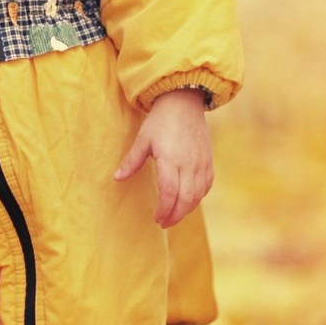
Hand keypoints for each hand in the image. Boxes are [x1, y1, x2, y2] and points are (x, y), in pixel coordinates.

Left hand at [113, 88, 212, 227]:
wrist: (184, 101)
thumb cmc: (161, 120)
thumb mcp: (143, 139)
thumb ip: (132, 161)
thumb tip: (117, 178)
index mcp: (170, 159)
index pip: (169, 192)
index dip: (164, 209)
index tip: (156, 219)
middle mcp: (189, 163)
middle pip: (186, 199)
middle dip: (175, 215)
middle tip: (164, 223)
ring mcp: (201, 162)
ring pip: (198, 195)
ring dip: (187, 209)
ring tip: (174, 215)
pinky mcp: (208, 160)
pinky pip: (207, 185)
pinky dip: (198, 197)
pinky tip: (188, 201)